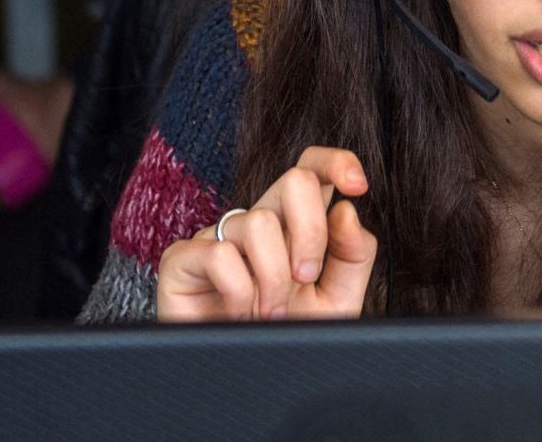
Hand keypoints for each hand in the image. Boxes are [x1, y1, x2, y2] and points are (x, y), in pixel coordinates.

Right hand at [156, 146, 375, 321]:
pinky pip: (220, 255)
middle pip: (294, 181)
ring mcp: (217, 237)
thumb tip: (346, 210)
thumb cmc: (286, 336)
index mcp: (293, 225)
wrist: (241, 379)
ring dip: (274, 278)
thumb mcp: (335, 301)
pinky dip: (240, 292)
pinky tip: (238, 313)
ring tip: (271, 313)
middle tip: (306, 279)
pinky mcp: (182, 259)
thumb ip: (352, 257)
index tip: (358, 186)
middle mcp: (256, 223)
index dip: (335, 162)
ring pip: (259, 223)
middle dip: (312, 232)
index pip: (311, 170)